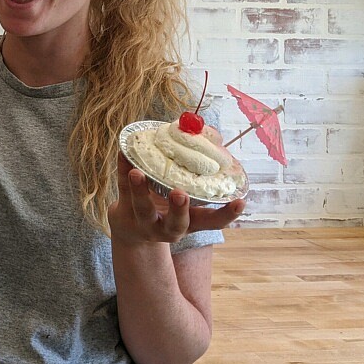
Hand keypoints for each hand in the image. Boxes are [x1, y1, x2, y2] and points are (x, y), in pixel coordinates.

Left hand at [108, 152, 244, 246]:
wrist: (131, 228)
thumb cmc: (167, 205)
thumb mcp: (186, 196)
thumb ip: (198, 169)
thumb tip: (211, 134)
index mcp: (191, 222)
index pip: (213, 222)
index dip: (227, 214)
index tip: (241, 202)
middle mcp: (169, 227)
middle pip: (176, 223)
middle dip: (179, 209)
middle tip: (180, 193)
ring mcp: (145, 221)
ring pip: (143, 208)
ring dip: (140, 190)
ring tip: (136, 173)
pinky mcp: (124, 210)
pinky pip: (122, 188)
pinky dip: (122, 169)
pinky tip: (123, 153)